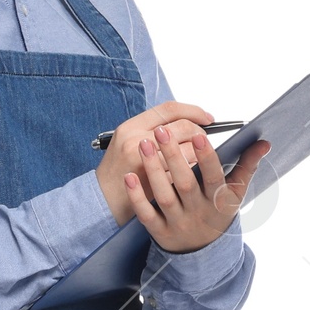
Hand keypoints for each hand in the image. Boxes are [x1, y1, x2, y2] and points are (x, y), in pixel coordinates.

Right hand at [94, 100, 217, 224]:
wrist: (102, 200)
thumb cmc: (117, 171)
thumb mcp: (127, 142)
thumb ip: (151, 130)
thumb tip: (186, 123)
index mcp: (131, 127)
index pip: (169, 109)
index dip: (193, 111)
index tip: (207, 118)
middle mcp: (136, 140)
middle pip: (183, 127)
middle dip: (200, 134)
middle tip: (204, 141)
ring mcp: (144, 163)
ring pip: (187, 150)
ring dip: (198, 155)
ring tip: (197, 158)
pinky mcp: (152, 184)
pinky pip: (182, 174)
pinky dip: (191, 173)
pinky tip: (191, 175)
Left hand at [98, 109, 271, 251]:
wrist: (203, 252)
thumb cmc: (217, 212)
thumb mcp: (235, 193)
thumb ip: (247, 166)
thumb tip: (264, 142)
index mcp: (218, 199)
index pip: (214, 176)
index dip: (207, 157)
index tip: (198, 135)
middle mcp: (198, 211)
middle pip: (185, 183)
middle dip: (173, 156)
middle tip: (162, 131)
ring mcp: (178, 222)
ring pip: (165, 196)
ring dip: (153, 170)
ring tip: (143, 144)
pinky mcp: (160, 232)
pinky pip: (147, 214)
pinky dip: (138, 196)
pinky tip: (129, 176)